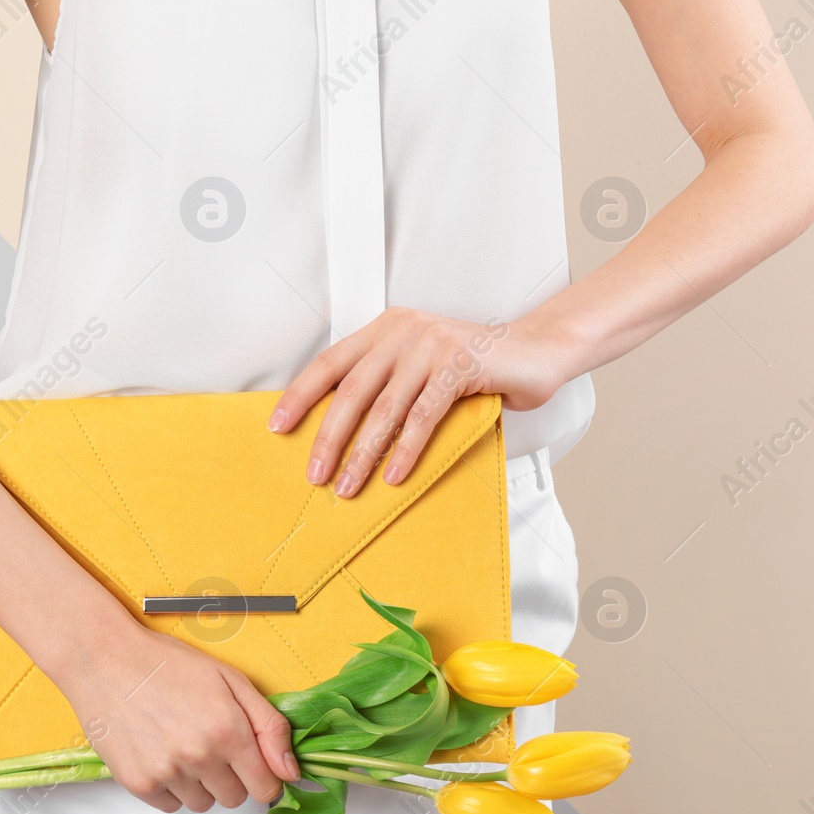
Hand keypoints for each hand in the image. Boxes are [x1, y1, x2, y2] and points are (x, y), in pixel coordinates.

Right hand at [53, 617, 300, 813]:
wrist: (106, 660)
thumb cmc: (169, 664)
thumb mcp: (231, 681)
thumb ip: (270, 727)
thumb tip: (291, 772)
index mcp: (229, 731)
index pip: (266, 788)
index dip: (265, 777)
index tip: (254, 765)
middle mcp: (200, 756)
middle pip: (235, 799)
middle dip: (232, 777)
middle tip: (213, 745)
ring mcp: (167, 773)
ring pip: (203, 805)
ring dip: (201, 784)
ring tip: (183, 745)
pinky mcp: (138, 783)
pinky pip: (170, 806)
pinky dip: (171, 788)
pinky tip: (162, 753)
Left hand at [267, 308, 568, 497]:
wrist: (536, 351)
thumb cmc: (476, 366)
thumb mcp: (422, 367)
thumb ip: (388, 384)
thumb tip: (342, 433)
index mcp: (386, 328)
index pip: (331, 363)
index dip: (301, 396)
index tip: (278, 427)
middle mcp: (403, 330)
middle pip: (352, 391)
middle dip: (329, 438)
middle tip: (315, 474)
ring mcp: (432, 344)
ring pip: (385, 408)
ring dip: (363, 454)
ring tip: (349, 485)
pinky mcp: (460, 365)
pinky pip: (424, 415)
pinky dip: (406, 450)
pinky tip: (394, 475)